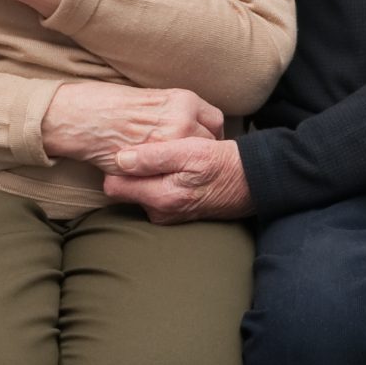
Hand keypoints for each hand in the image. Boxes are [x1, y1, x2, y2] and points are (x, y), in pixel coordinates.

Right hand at [42, 83, 224, 168]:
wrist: (83, 117)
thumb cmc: (110, 104)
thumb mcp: (151, 99)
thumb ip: (174, 112)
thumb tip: (189, 126)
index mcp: (183, 100)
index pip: (215, 121)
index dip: (210, 134)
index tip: (205, 142)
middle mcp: (183, 120)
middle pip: (211, 143)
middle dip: (203, 153)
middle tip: (193, 162)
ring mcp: (170, 143)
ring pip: (193, 162)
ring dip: (188, 168)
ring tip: (181, 172)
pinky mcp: (155, 163)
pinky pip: (174, 176)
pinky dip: (172, 178)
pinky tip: (165, 177)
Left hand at [102, 137, 253, 223]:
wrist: (251, 182)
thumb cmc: (222, 163)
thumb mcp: (190, 151)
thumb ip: (154, 156)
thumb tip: (120, 159)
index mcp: (160, 197)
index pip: (113, 185)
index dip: (115, 165)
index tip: (124, 149)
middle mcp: (159, 212)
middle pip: (124, 189)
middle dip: (129, 171)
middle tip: (145, 150)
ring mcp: (166, 215)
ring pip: (138, 191)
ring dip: (145, 175)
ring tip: (161, 157)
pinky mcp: (173, 213)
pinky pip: (153, 195)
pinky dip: (157, 181)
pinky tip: (171, 169)